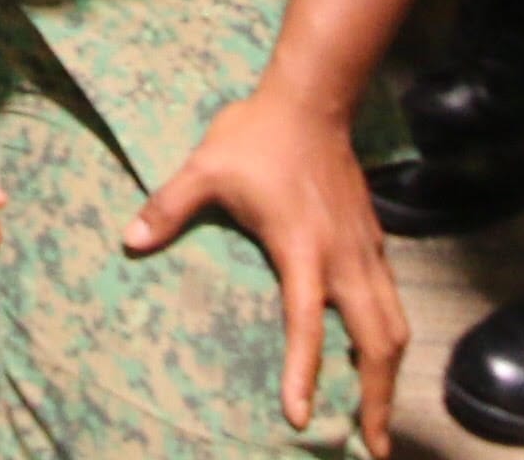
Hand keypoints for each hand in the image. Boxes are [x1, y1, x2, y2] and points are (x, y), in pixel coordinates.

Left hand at [125, 77, 400, 452]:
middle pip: (379, 341)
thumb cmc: (257, 135)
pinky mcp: (374, 239)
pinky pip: (392, 300)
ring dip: (391, 374)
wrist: (312, 97)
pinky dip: (389, 336)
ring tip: (382, 416)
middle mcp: (344, 258)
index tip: (301, 418)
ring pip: (395, 325)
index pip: (306, 325)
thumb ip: (168, 207)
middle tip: (374, 445)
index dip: (304, 374)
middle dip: (379, 397)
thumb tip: (129, 241)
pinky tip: (377, 355)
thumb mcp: (204, 168)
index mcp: (302, 250)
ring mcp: (366, 249)